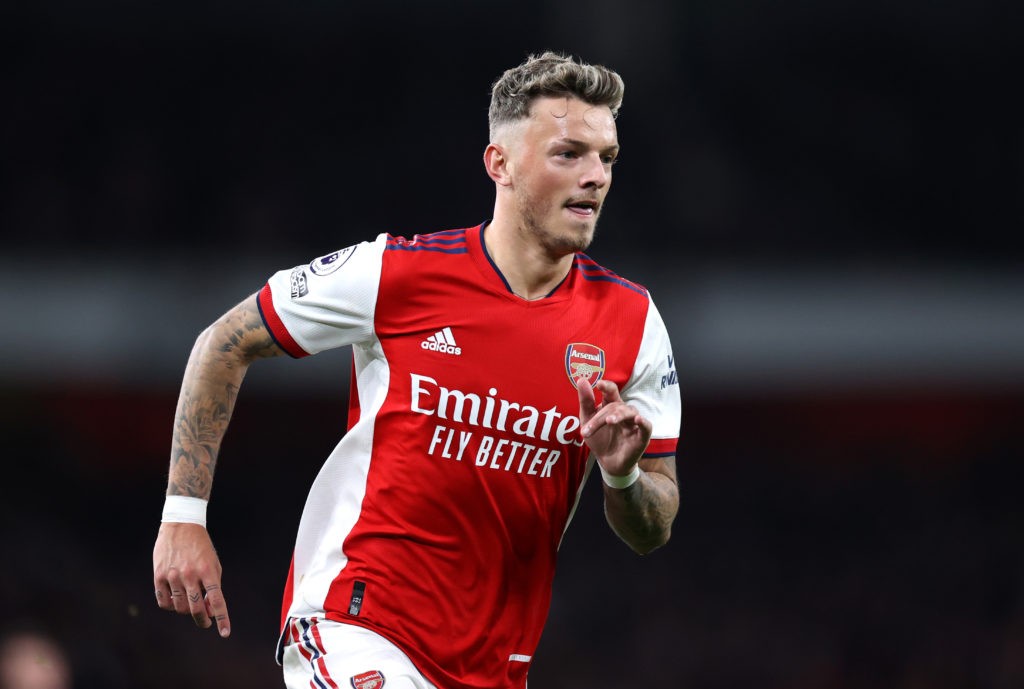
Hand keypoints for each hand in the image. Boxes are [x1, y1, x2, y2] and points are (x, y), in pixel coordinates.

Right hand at [153, 522, 230, 637]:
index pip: (217, 600)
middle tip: (206, 622)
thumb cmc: (201, 548)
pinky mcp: (159, 575)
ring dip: (186, 610)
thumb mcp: (213, 564)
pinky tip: (175, 600)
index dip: (222, 618)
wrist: (181, 525)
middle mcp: (190, 574)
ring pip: (179, 607)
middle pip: (196, 608)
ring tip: (190, 602)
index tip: (225, 633)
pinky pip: (163, 601)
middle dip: (203, 620)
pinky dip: (170, 605)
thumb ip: (213, 588)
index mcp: (208, 570)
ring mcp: (173, 575)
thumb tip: (209, 611)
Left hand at [578, 378, 651, 476]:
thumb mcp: (587, 420)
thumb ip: (586, 401)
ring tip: (609, 421)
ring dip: (618, 416)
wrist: (608, 462)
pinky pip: (646, 427)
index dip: (606, 386)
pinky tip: (638, 419)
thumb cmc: (600, 439)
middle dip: (599, 418)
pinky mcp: (642, 437)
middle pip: (614, 406)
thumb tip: (582, 380)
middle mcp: (624, 412)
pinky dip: (644, 422)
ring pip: (629, 413)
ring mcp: (634, 423)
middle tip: (586, 430)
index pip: (611, 391)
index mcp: (611, 406)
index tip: (598, 384)